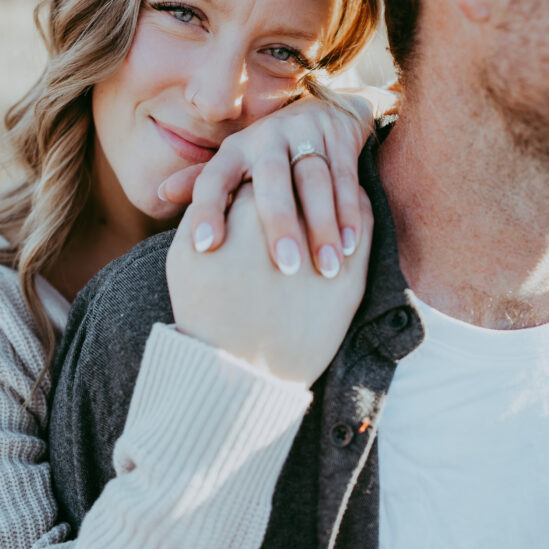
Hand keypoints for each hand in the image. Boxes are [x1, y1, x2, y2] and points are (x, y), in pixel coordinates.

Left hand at [159, 88, 387, 278]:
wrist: (325, 112)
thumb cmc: (268, 154)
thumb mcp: (235, 164)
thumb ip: (204, 182)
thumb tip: (159, 193)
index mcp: (235, 148)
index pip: (214, 177)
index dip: (207, 209)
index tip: (205, 248)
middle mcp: (268, 137)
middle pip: (271, 179)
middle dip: (279, 223)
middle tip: (284, 267)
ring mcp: (307, 134)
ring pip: (315, 181)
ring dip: (322, 225)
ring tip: (326, 267)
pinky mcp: (340, 138)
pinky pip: (346, 178)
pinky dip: (350, 212)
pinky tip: (349, 245)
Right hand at [166, 183, 373, 386]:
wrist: (239, 375)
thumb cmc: (205, 315)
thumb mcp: (184, 258)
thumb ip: (201, 211)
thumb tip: (217, 185)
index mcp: (247, 211)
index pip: (263, 173)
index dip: (263, 177)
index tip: (264, 184)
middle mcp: (290, 224)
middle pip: (303, 179)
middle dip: (301, 181)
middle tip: (297, 185)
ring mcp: (323, 249)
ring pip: (338, 197)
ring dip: (334, 190)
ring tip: (329, 192)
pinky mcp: (350, 278)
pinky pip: (363, 228)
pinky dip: (357, 215)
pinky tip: (348, 218)